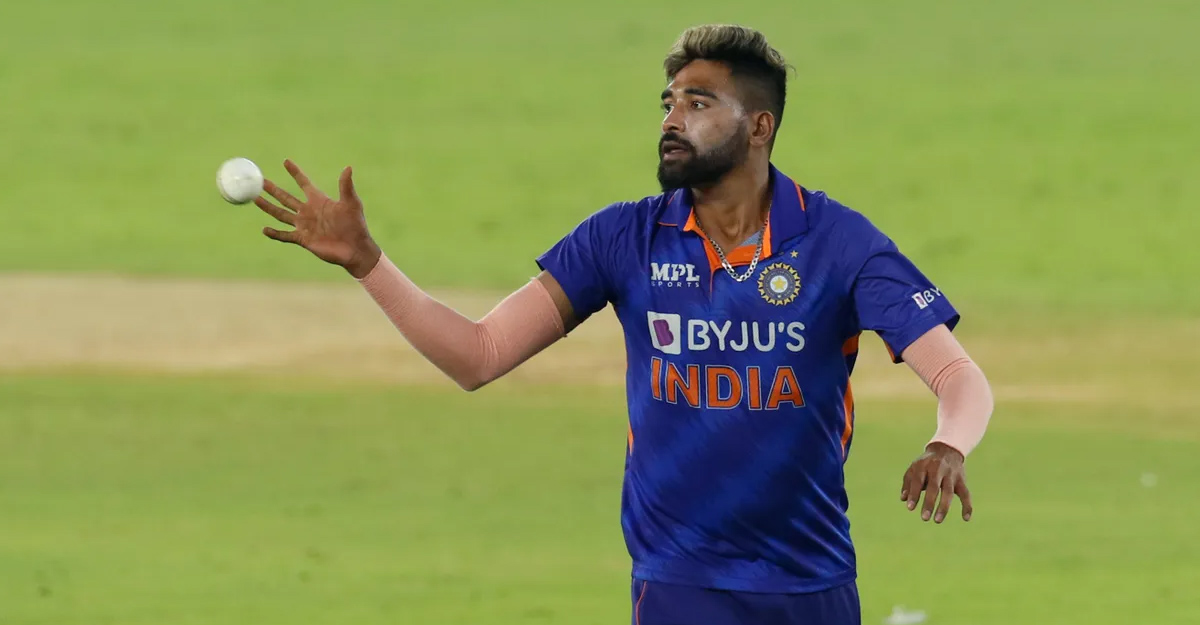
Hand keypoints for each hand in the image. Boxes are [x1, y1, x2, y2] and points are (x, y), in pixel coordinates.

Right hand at [256, 159, 381, 277]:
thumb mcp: (352, 203)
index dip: (295, 173)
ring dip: (268, 207)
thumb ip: (346, 186)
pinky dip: (275, 233)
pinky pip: (285, 235)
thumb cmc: (356, 225)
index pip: (304, 183)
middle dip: (273, 189)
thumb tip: (348, 167)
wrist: (355, 249)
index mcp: (319, 200)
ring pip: (281, 214)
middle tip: (259, 180)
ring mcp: (304, 226)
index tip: (285, 161)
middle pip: (286, 197)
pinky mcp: (303, 239)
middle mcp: (308, 211)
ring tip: (254, 198)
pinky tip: (264, 229)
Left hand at [900, 441, 972, 522]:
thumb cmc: (926, 463)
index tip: (910, 508)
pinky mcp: (962, 480)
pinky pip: (966, 494)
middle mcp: (938, 469)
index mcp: (924, 466)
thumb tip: (904, 500)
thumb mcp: (914, 468)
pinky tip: (966, 518)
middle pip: (934, 487)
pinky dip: (967, 505)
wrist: (947, 449)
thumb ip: (908, 483)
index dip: (914, 494)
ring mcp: (951, 475)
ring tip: (937, 520)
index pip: (918, 481)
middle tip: (924, 518)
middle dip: (929, 503)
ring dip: (943, 507)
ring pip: (949, 492)